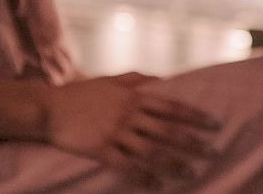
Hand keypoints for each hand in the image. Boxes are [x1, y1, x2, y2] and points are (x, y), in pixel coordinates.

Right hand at [43, 73, 218, 187]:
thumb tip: (161, 79)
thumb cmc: (80, 93)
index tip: (214, 124)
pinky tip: (156, 185)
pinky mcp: (100, 150)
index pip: (171, 107)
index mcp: (133, 97)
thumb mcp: (110, 80)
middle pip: (167, 131)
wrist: (48, 108)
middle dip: (193, 142)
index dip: (195, 116)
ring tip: (191, 173)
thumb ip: (136, 79)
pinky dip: (144, 177)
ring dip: (173, 163)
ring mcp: (115, 133)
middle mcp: (128, 114)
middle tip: (212, 152)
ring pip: (151, 151)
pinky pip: (127, 166)